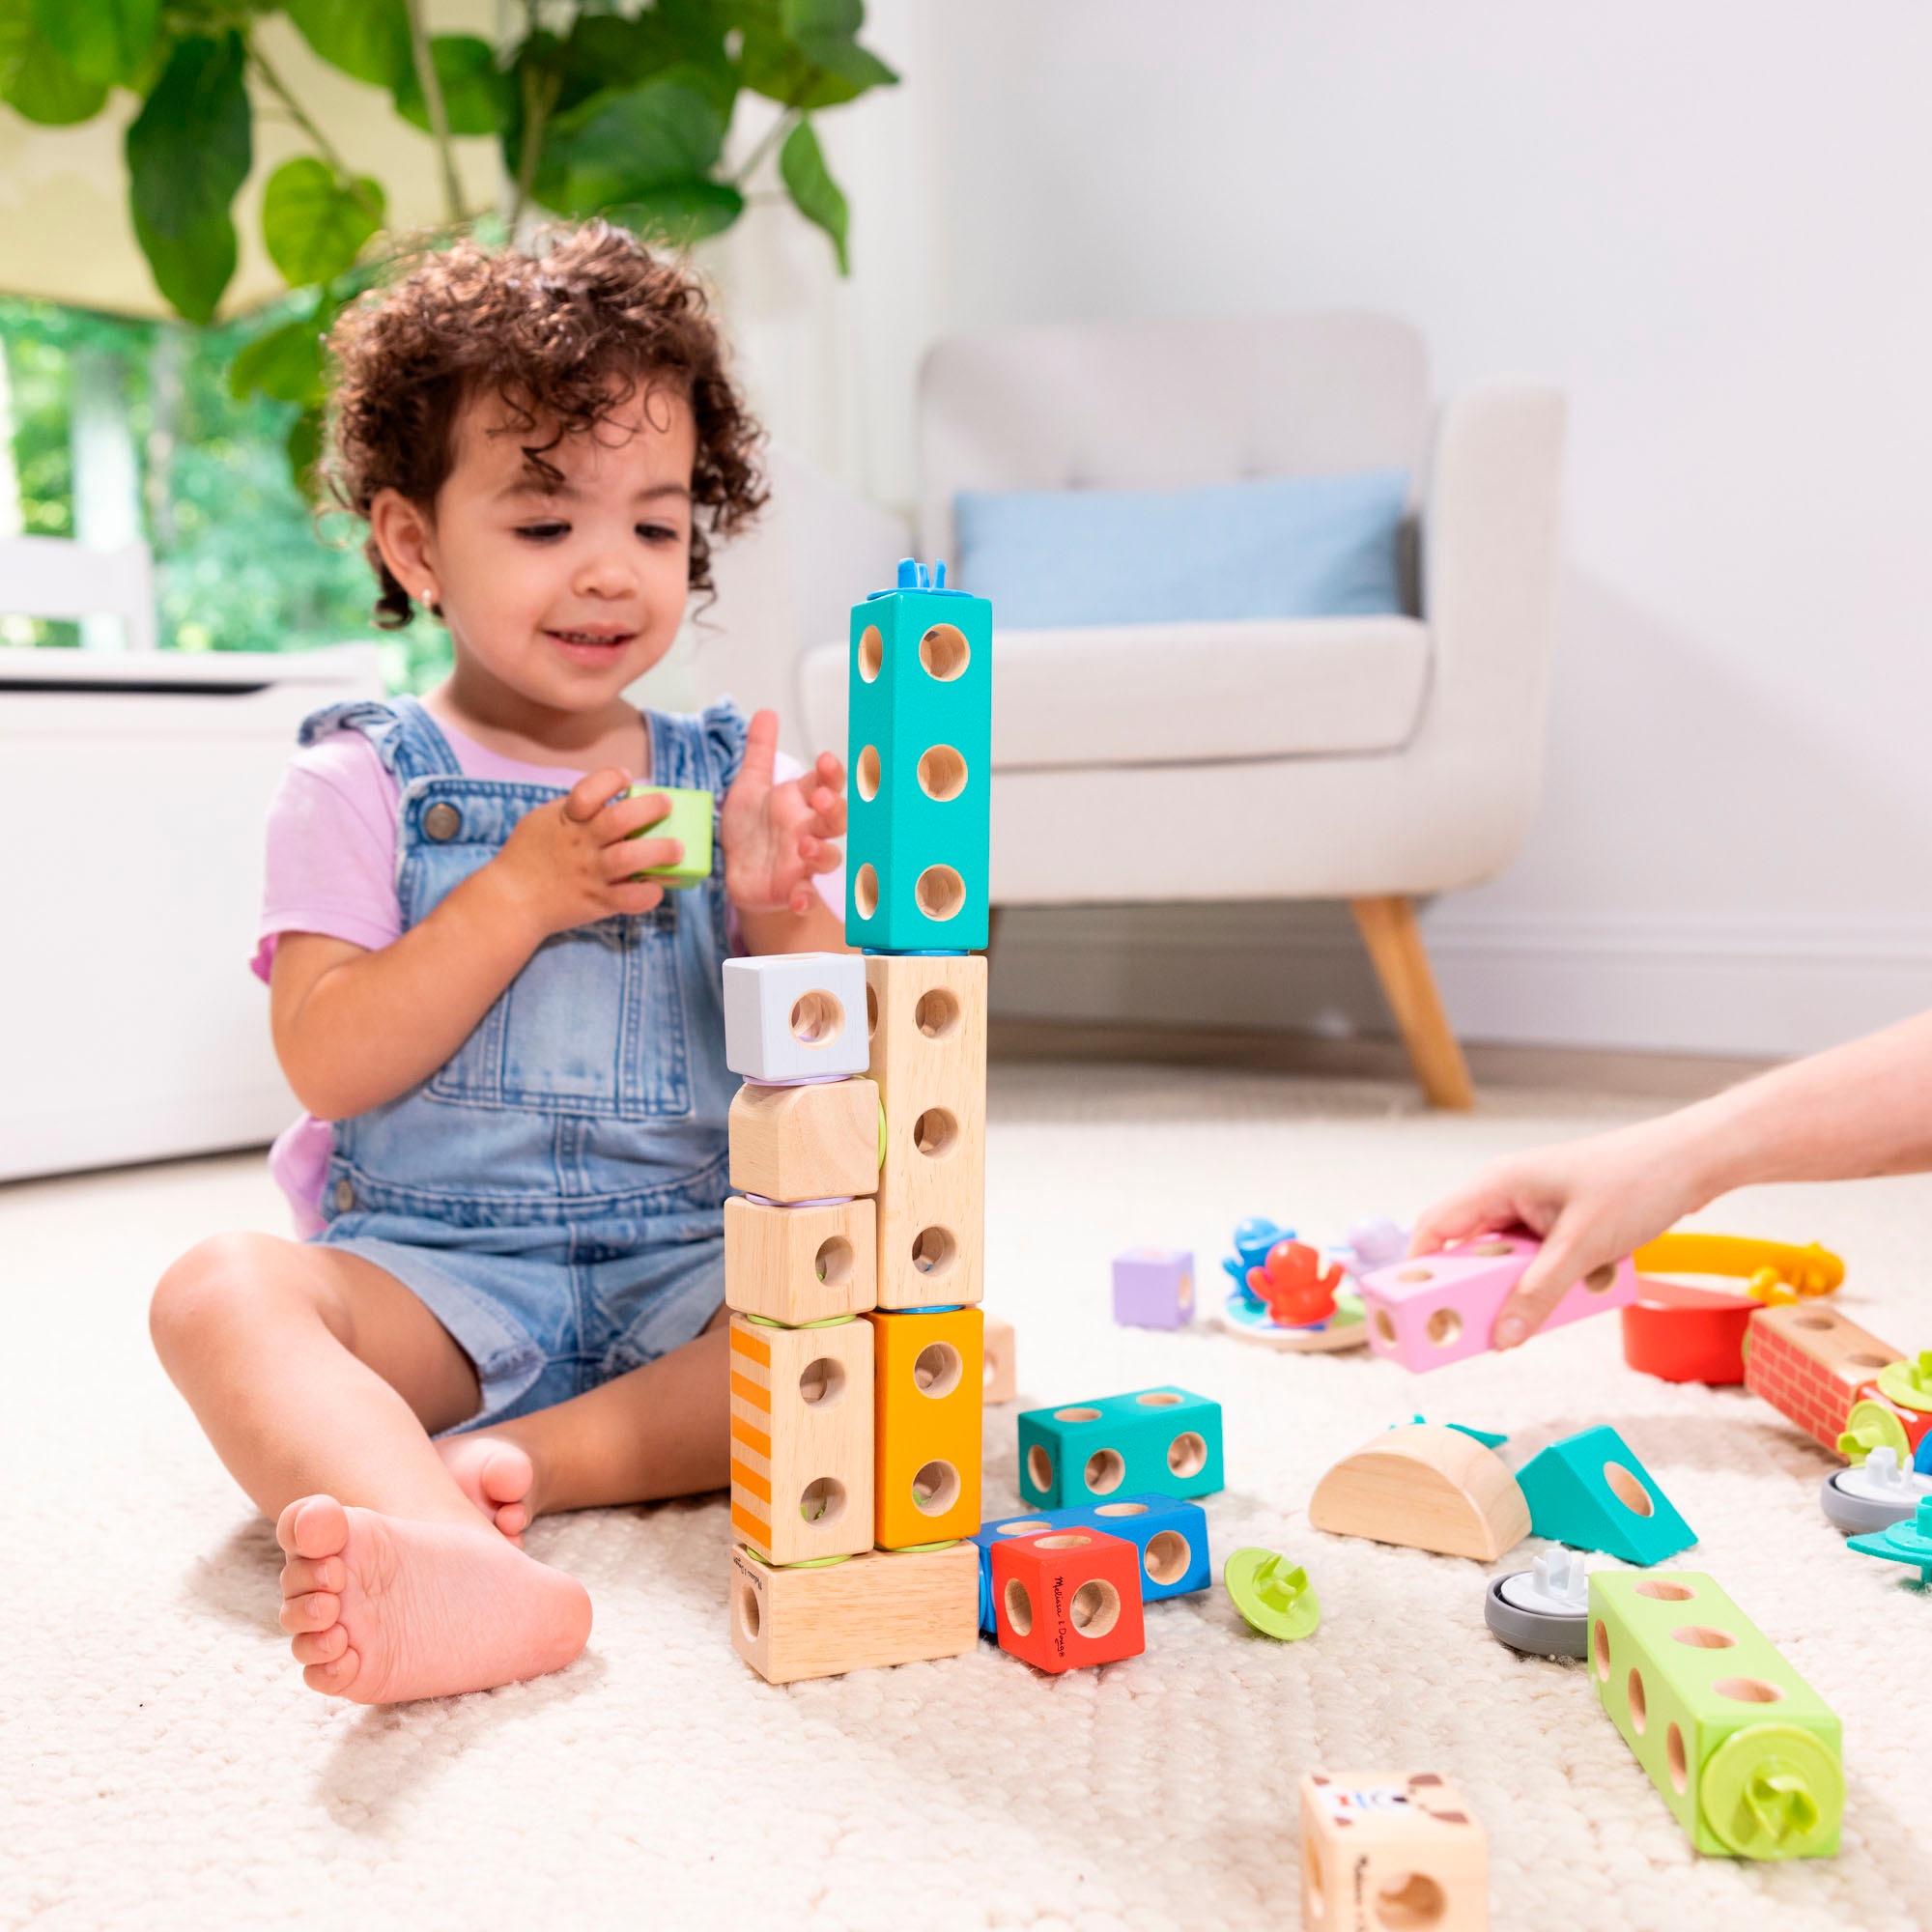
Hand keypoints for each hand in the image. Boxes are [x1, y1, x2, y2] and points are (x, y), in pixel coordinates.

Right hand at [488, 766, 681, 940]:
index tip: (627, 778)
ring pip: (630, 858)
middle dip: (650, 809)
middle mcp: (581, 844)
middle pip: (619, 820)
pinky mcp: (597, 901)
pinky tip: (657, 887)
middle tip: (666, 805)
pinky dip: (648, 893)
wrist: (509, 901)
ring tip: (678, 848)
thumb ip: (574, 810)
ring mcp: (590, 873)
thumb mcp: (543, 821)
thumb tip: (616, 799)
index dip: (612, 779)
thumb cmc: (529, 855)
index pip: (590, 790)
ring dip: (660, 850)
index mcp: (566, 818)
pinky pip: (629, 899)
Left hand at [720, 709, 846, 916]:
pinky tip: (800, 900)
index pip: (824, 783)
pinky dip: (806, 899)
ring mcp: (803, 862)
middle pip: (835, 818)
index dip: (830, 773)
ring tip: (805, 846)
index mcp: (801, 802)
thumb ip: (759, 753)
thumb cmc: (751, 829)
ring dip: (821, 852)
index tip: (824, 760)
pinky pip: (806, 895)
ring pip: (827, 856)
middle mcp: (808, 831)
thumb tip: (766, 713)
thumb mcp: (748, 787)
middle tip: (821, 798)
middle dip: (833, 808)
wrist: (738, 873)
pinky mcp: (792, 890)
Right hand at [1408, 1114, 1709, 1348]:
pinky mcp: (1560, 1221)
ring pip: (1506, 1260)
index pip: (1435, 1227)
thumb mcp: (1583, 1247)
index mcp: (1498, 1185)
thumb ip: (1539, 1294)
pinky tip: (1573, 1296)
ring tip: (1534, 1316)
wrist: (1692, 1160)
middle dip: (1470, 1292)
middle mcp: (1508, 1194)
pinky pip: (1536, 1260)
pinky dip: (1547, 1283)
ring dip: (1518, 1290)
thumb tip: (1502, 1336)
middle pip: (1468, 1250)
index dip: (1416, 1270)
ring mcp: (1535, 1207)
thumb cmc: (1637, 1182)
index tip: (1413, 1312)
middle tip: (1471, 1330)